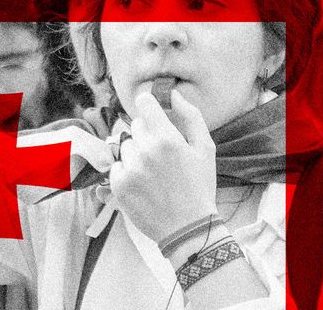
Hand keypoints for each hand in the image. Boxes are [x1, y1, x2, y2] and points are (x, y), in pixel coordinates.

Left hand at [111, 88, 217, 241]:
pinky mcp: (118, 186)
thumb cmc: (200, 186)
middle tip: (162, 154)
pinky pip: (116, 166)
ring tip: (153, 172)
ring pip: (125, 147)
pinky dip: (127, 172)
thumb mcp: (205, 148)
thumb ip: (191, 116)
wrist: (187, 227)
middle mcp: (145, 152)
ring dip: (136, 154)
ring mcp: (129, 170)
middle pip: (135, 126)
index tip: (153, 112)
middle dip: (147, 134)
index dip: (149, 105)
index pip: (144, 104)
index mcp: (167, 139)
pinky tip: (143, 184)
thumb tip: (174, 94)